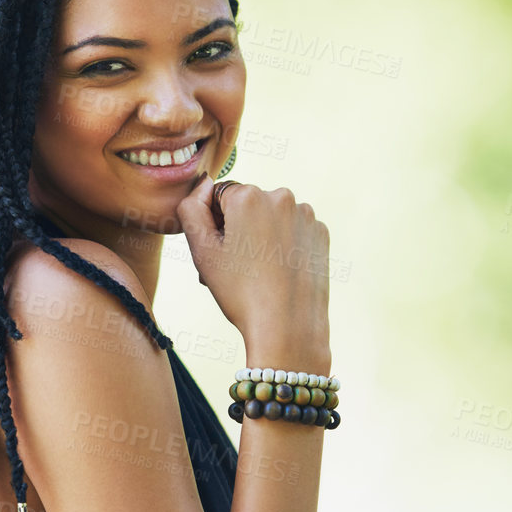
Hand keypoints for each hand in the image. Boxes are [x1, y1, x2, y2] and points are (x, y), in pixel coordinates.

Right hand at [176, 175, 330, 364]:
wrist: (288, 327)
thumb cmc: (240, 292)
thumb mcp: (201, 251)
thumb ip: (190, 208)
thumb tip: (205, 184)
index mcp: (249, 196)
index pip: (220, 197)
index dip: (215, 225)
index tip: (221, 252)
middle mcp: (281, 196)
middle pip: (248, 205)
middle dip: (239, 229)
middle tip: (235, 267)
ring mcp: (306, 215)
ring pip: (272, 217)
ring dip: (262, 236)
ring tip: (258, 273)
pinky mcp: (321, 233)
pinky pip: (293, 231)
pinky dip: (284, 245)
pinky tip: (280, 272)